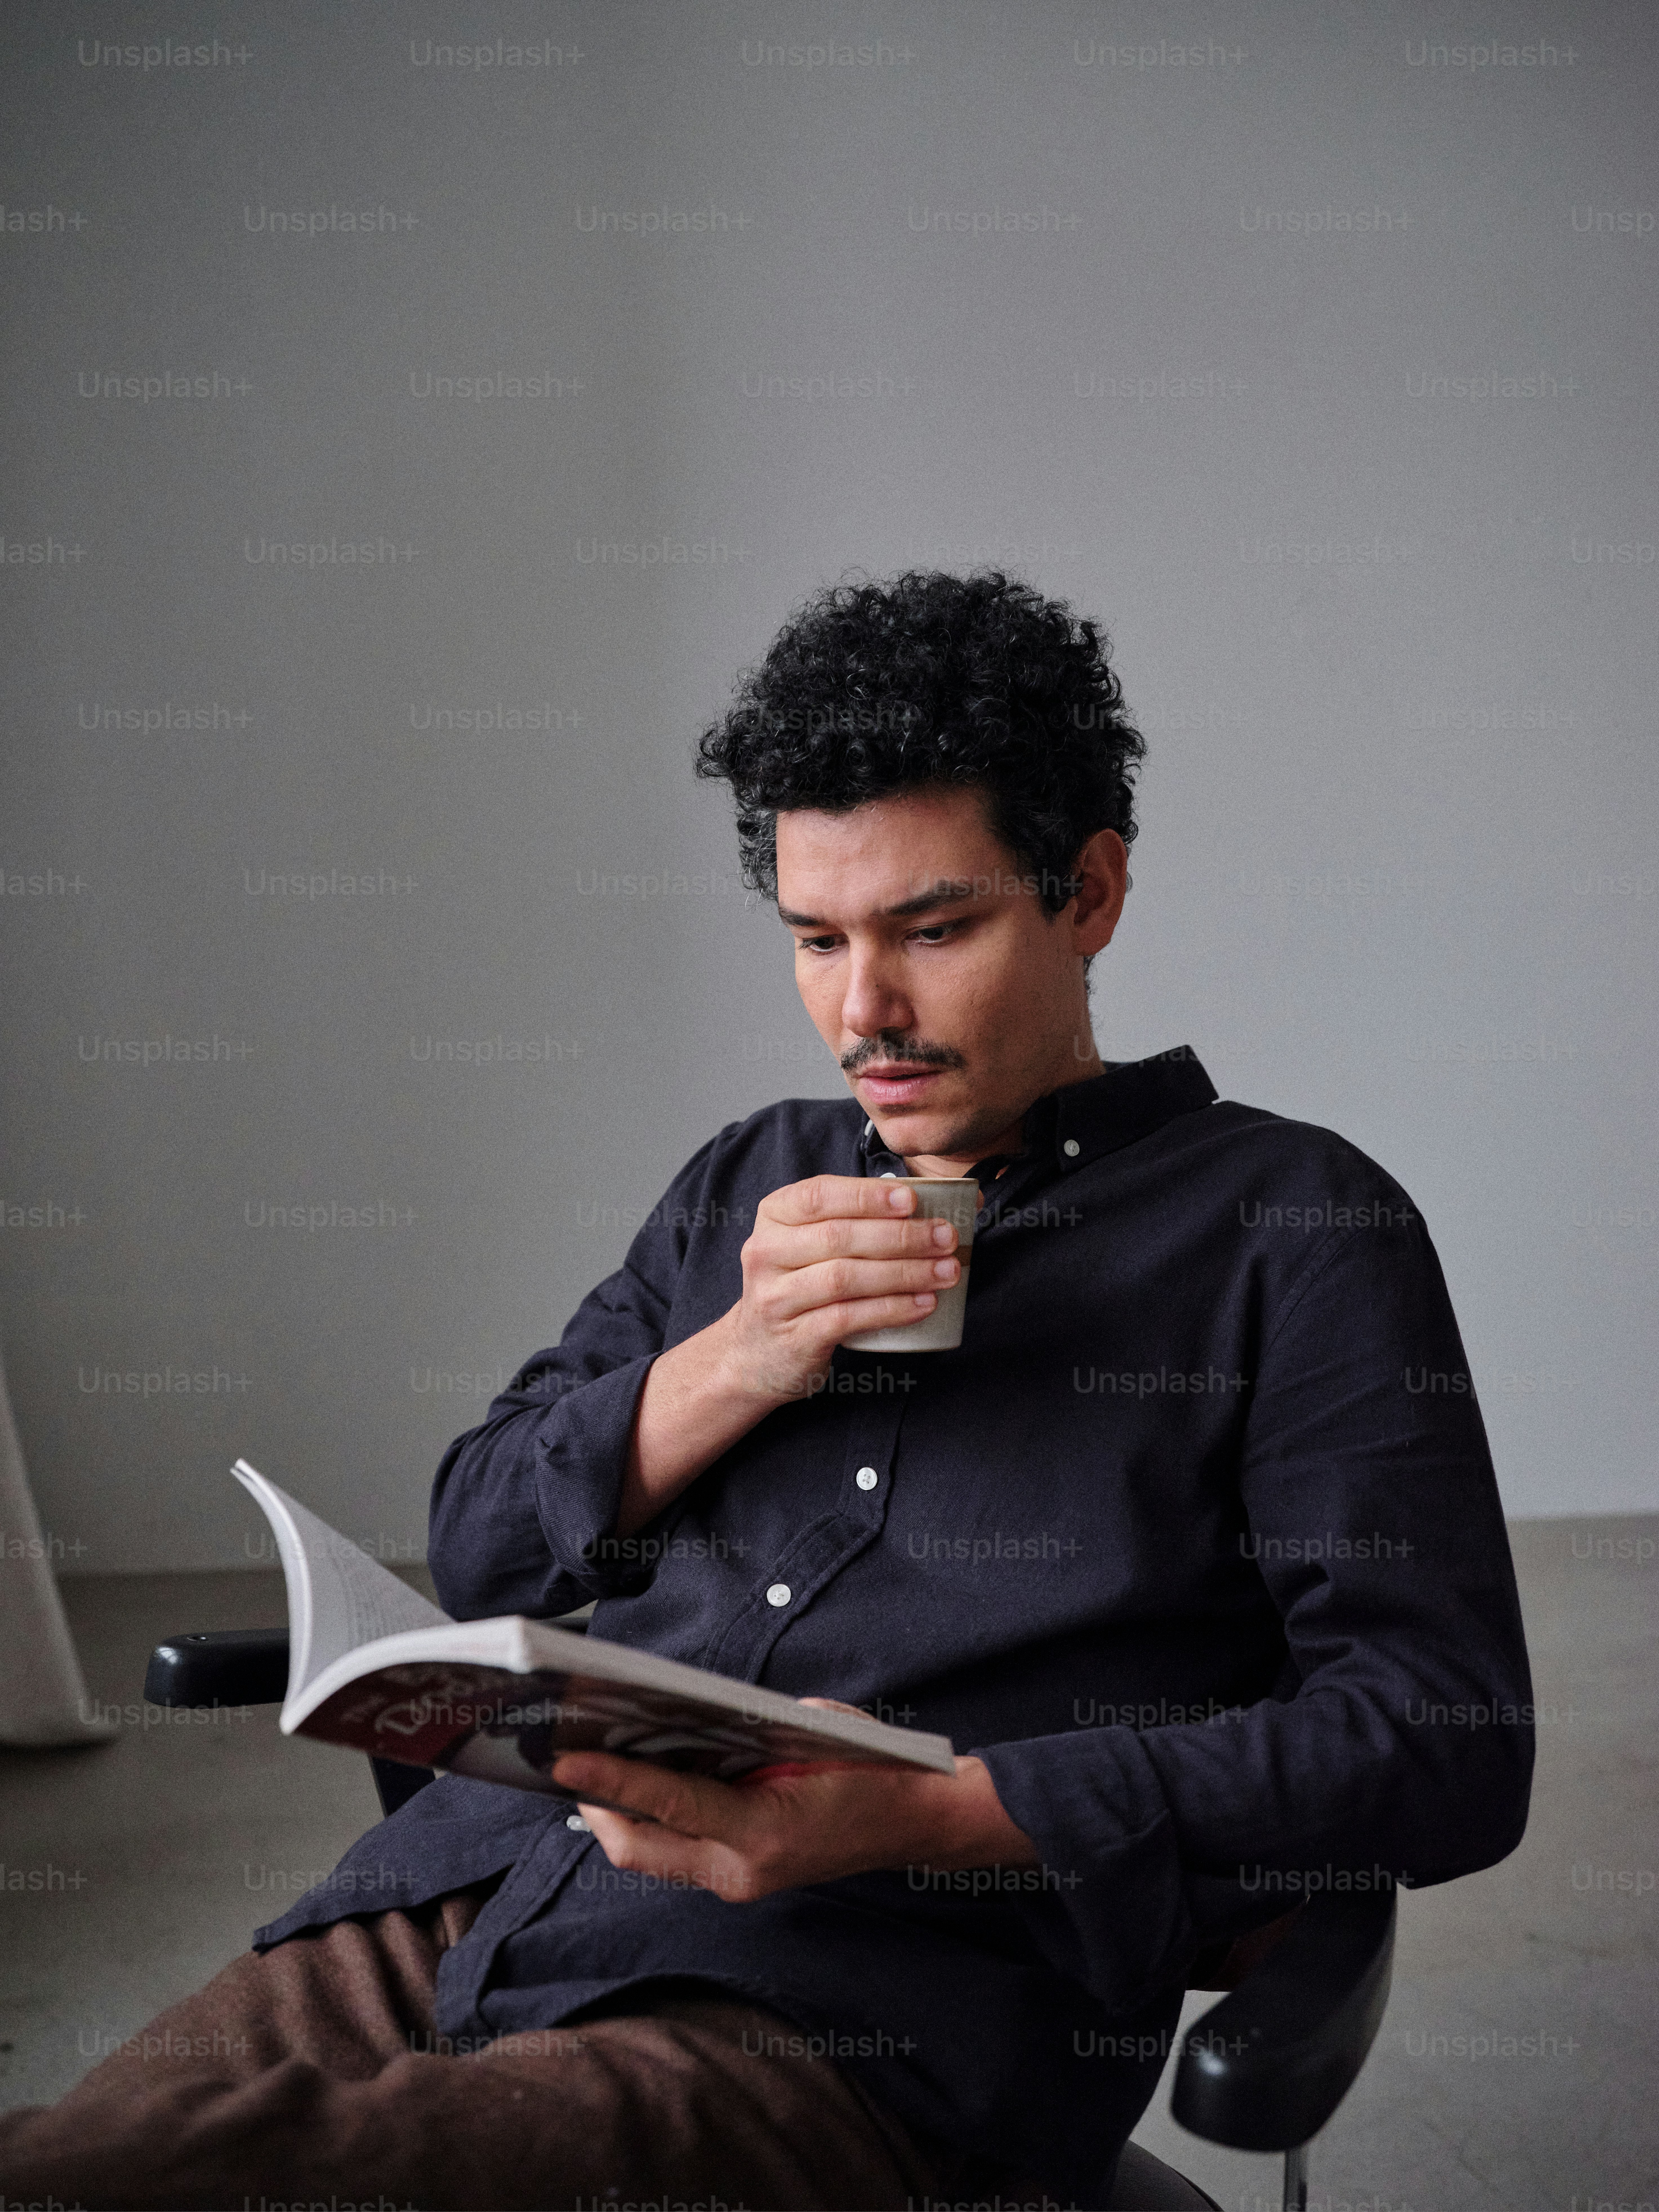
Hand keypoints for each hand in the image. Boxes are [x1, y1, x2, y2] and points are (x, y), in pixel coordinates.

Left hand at [551, 1702, 1037, 1903]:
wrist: (914, 1820)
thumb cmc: (867, 1763)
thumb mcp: (811, 1730)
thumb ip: (747, 1733)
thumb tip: (682, 1719)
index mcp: (762, 1830)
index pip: (668, 1801)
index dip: (610, 1779)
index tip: (562, 1759)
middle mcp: (741, 1870)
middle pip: (638, 1846)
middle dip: (596, 1805)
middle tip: (568, 1761)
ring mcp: (739, 1883)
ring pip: (650, 1855)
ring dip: (620, 1816)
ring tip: (593, 1770)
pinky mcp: (740, 1882)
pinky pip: (677, 1854)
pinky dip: (654, 1823)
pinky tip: (646, 1788)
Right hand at [720, 1173, 959, 1404]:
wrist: (756, 1352)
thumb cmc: (801, 1285)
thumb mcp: (811, 1244)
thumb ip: (855, 1220)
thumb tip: (932, 1207)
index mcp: (774, 1216)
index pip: (819, 1195)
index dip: (867, 1196)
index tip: (912, 1200)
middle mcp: (766, 1252)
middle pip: (838, 1237)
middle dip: (900, 1236)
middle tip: (945, 1238)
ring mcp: (776, 1297)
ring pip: (844, 1277)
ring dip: (903, 1273)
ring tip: (946, 1271)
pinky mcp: (794, 1336)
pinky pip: (848, 1318)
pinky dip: (891, 1309)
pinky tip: (924, 1304)